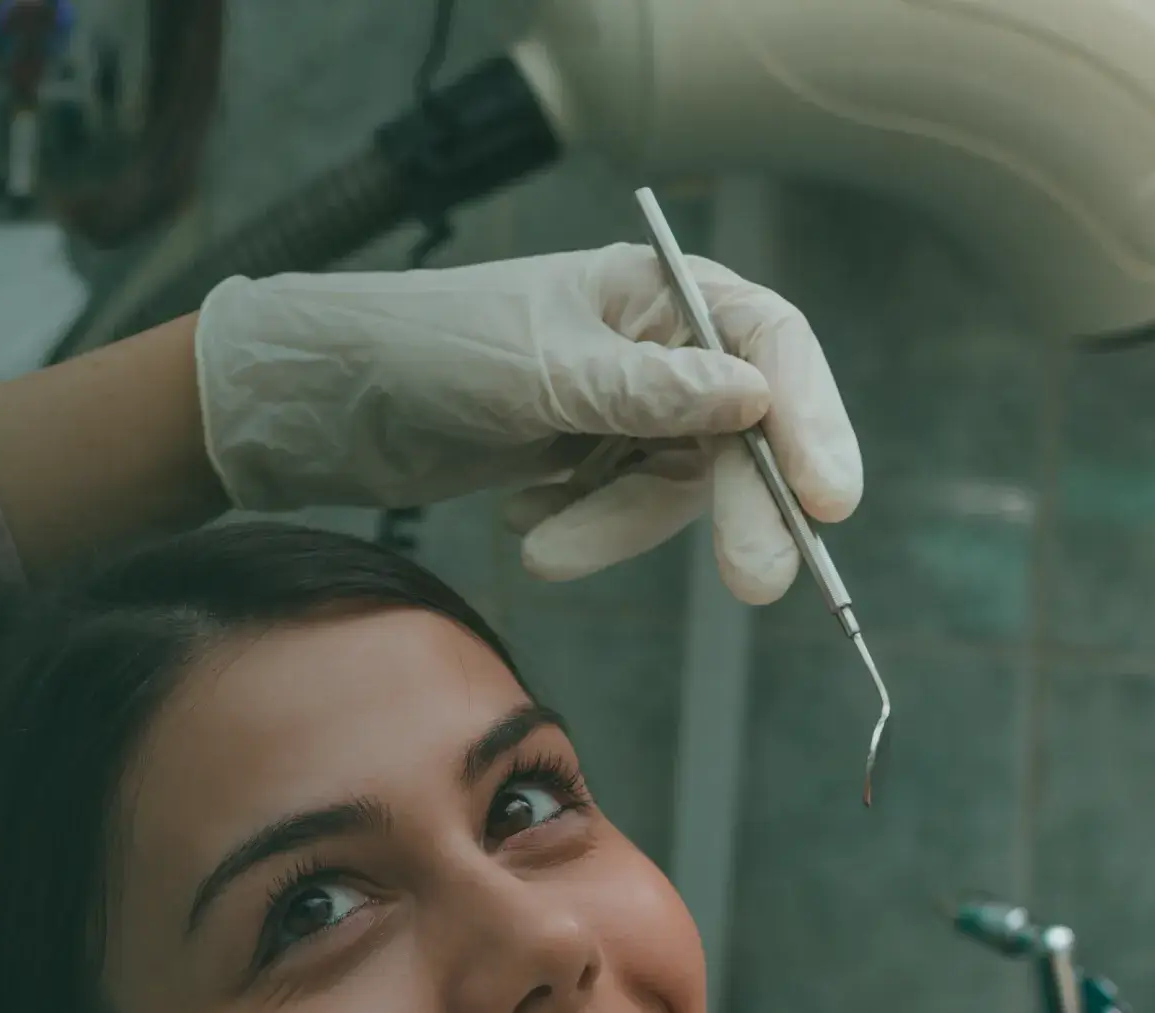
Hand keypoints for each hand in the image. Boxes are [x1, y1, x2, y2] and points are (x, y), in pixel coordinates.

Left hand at [192, 244, 863, 602]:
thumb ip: (645, 391)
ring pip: (676, 487)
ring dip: (617, 527)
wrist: (325, 402)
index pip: (770, 345)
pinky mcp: (585, 459)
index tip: (830, 499)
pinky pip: (620, 510)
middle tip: (757, 583)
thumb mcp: (539, 371)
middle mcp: (657, 343)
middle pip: (742, 430)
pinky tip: (518, 515)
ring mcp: (624, 406)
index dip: (811, 420)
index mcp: (657, 288)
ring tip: (538, 550)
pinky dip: (580, 527)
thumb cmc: (426, 351)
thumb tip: (755, 396)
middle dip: (742, 506)